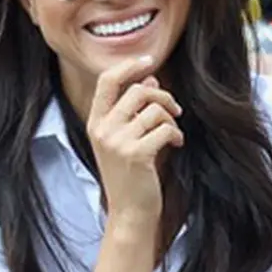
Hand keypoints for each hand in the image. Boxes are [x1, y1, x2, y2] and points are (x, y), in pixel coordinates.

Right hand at [86, 56, 184, 223]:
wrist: (129, 211)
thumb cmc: (132, 173)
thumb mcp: (127, 138)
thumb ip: (135, 109)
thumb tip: (150, 78)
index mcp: (96, 122)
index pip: (107, 81)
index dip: (129, 66)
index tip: (148, 60)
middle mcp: (102, 129)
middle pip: (138, 91)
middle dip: (163, 97)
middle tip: (174, 111)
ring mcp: (117, 142)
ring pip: (155, 110)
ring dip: (171, 120)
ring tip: (173, 135)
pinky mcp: (136, 154)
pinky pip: (165, 128)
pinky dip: (176, 134)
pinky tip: (176, 144)